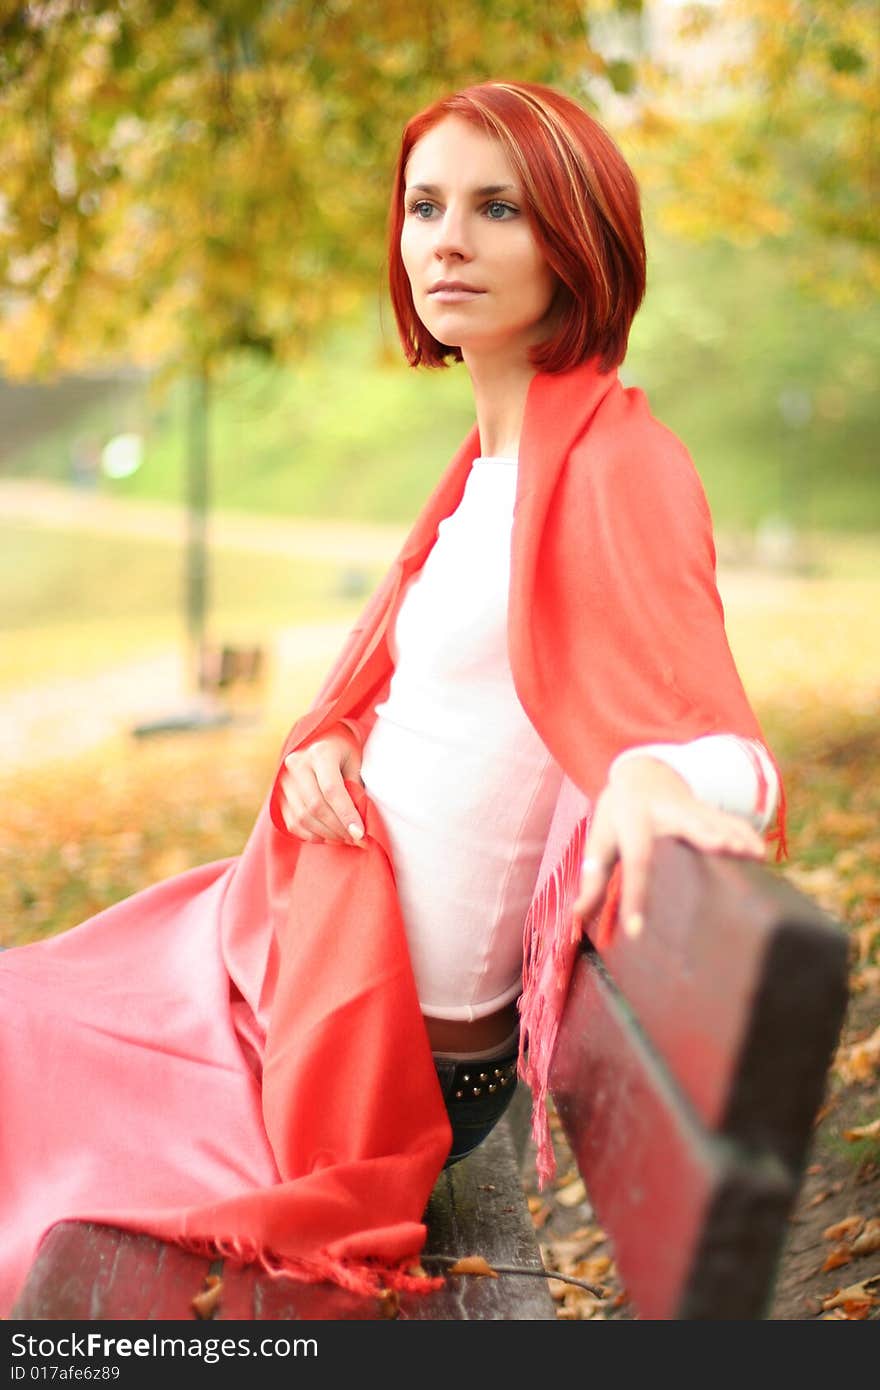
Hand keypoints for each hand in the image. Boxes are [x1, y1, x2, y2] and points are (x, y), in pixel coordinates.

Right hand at [277, 724, 367, 847]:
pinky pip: (293, 823)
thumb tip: (357, 825)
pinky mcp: (280, 794)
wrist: (324, 742)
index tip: (360, 834)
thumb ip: (355, 791)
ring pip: (303, 817)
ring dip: (326, 834)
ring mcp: (285, 779)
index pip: (331, 790)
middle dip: (338, 828)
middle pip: (315, 806)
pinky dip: (311, 835)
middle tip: (356, 839)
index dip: (346, 815)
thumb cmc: (345, 754)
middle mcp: (298, 764)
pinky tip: (328, 837)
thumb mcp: (357, 764)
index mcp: (320, 753)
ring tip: (345, 839)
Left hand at [571, 755, 766, 938]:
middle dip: (706, 834)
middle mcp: (665, 811)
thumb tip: (576, 918)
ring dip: (735, 836)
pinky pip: (731, 821)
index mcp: (633, 821)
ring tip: (755, 855)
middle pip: (687, 823)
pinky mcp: (710, 811)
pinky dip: (747, 835)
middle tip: (723, 849)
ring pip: (716, 820)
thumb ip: (591, 879)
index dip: (635, 896)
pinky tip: (762, 855)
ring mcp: (691, 808)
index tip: (637, 932)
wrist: (641, 775)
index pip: (634, 861)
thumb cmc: (617, 818)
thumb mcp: (600, 842)